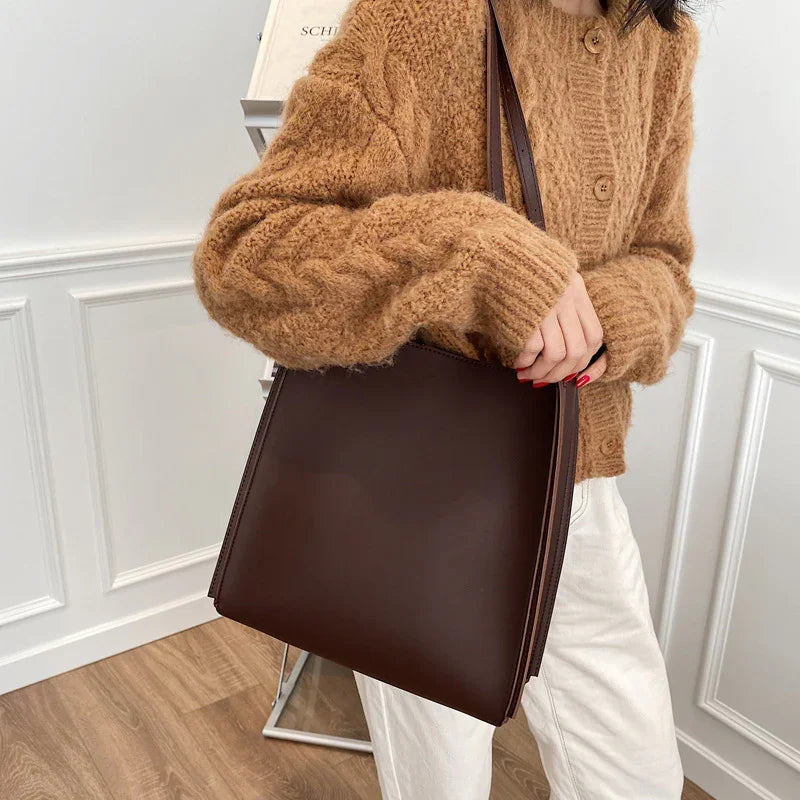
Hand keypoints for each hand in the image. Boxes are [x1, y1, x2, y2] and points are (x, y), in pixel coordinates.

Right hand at [514, 271, 605, 386]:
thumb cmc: (518, 267)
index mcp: (577, 290)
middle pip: (577, 351)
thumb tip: (562, 349)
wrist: (495, 249)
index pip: (594, 336)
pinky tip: (518, 362)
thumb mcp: (551, 281)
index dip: (585, 361)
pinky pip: (534, 349)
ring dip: (542, 372)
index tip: (572, 374)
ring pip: (557, 354)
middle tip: (545, 380)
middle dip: (561, 374)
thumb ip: (562, 307)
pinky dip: (526, 361)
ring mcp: (548, 306)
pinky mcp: (528, 313)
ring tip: (528, 374)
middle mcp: (567, 298)